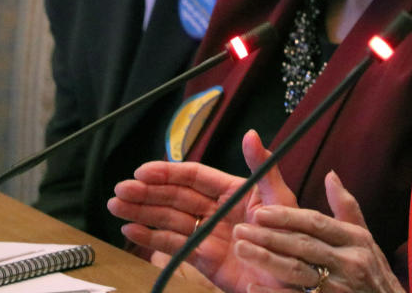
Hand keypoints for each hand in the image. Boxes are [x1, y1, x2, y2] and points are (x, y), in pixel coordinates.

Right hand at [107, 130, 296, 291]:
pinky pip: (174, 246)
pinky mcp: (204, 260)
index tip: (143, 171)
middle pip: (175, 197)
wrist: (295, 278)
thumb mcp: (279, 198)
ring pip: (169, 219)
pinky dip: (151, 238)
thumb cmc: (292, 235)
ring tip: (116, 206)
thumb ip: (262, 167)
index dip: (167, 172)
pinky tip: (131, 231)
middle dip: (146, 193)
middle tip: (120, 190)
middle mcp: (216, 210)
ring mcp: (208, 234)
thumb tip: (251, 134)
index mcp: (232, 190)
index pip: (193, 176)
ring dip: (142, 212)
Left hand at [232, 171, 405, 292]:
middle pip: (302, 246)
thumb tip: (330, 175)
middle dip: (269, 236)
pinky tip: (252, 286)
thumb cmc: (373, 271)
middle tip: (240, 229)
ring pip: (296, 272)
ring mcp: (339, 288)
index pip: (316, 224)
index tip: (260, 212)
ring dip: (265, 261)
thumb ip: (346, 207)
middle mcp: (348, 262)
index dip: (287, 217)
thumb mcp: (365, 238)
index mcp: (355, 240)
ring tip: (240, 250)